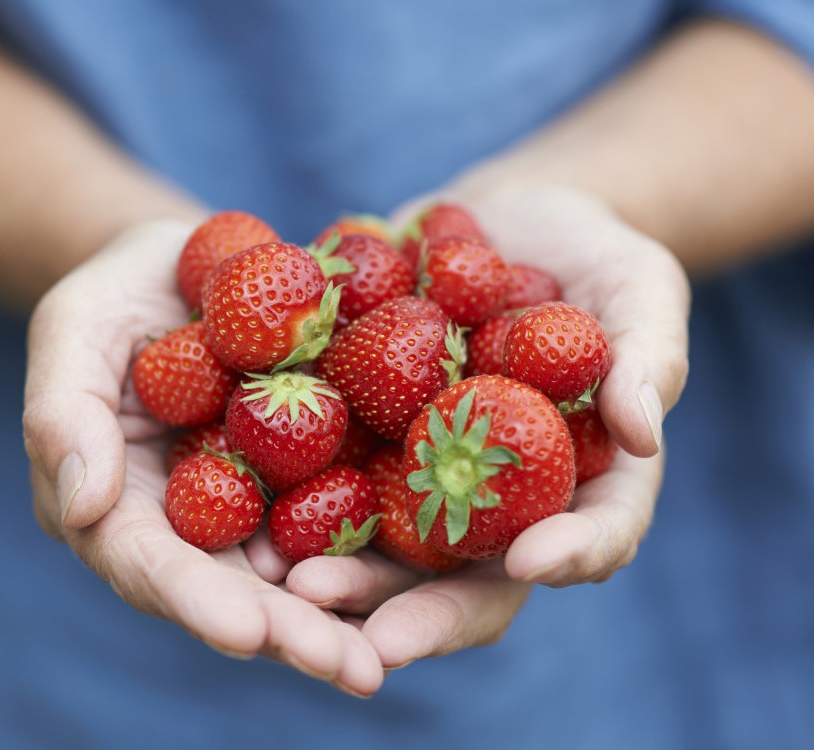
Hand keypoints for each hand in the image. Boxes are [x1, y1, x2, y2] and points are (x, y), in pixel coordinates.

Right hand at [23, 218, 384, 695]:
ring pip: (299, 573)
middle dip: (288, 633)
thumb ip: (63, 415)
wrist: (188, 264)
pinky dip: (382, 551)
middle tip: (350, 670)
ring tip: (389, 656)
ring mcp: (257, 506)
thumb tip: (80, 509)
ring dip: (344, 617)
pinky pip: (348, 515)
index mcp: (120, 507)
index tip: (246, 631)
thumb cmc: (113, 295)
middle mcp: (192, 526)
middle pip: (236, 590)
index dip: (197, 600)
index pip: (150, 565)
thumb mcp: (72, 332)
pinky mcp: (313, 474)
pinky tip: (435, 577)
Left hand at [271, 182, 689, 668]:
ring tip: (294, 586)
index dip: (568, 555)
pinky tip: (244, 513)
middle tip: (379, 638)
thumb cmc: (593, 256)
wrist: (497, 221)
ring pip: (386, 547)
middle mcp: (493, 500)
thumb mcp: (640, 289)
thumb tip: (643, 433)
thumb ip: (651, 356)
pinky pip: (325, 477)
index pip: (588, 536)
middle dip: (423, 609)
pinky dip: (288, 501)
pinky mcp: (362, 436)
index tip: (532, 561)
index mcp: (576, 482)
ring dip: (345, 576)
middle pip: (468, 574)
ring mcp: (422, 474)